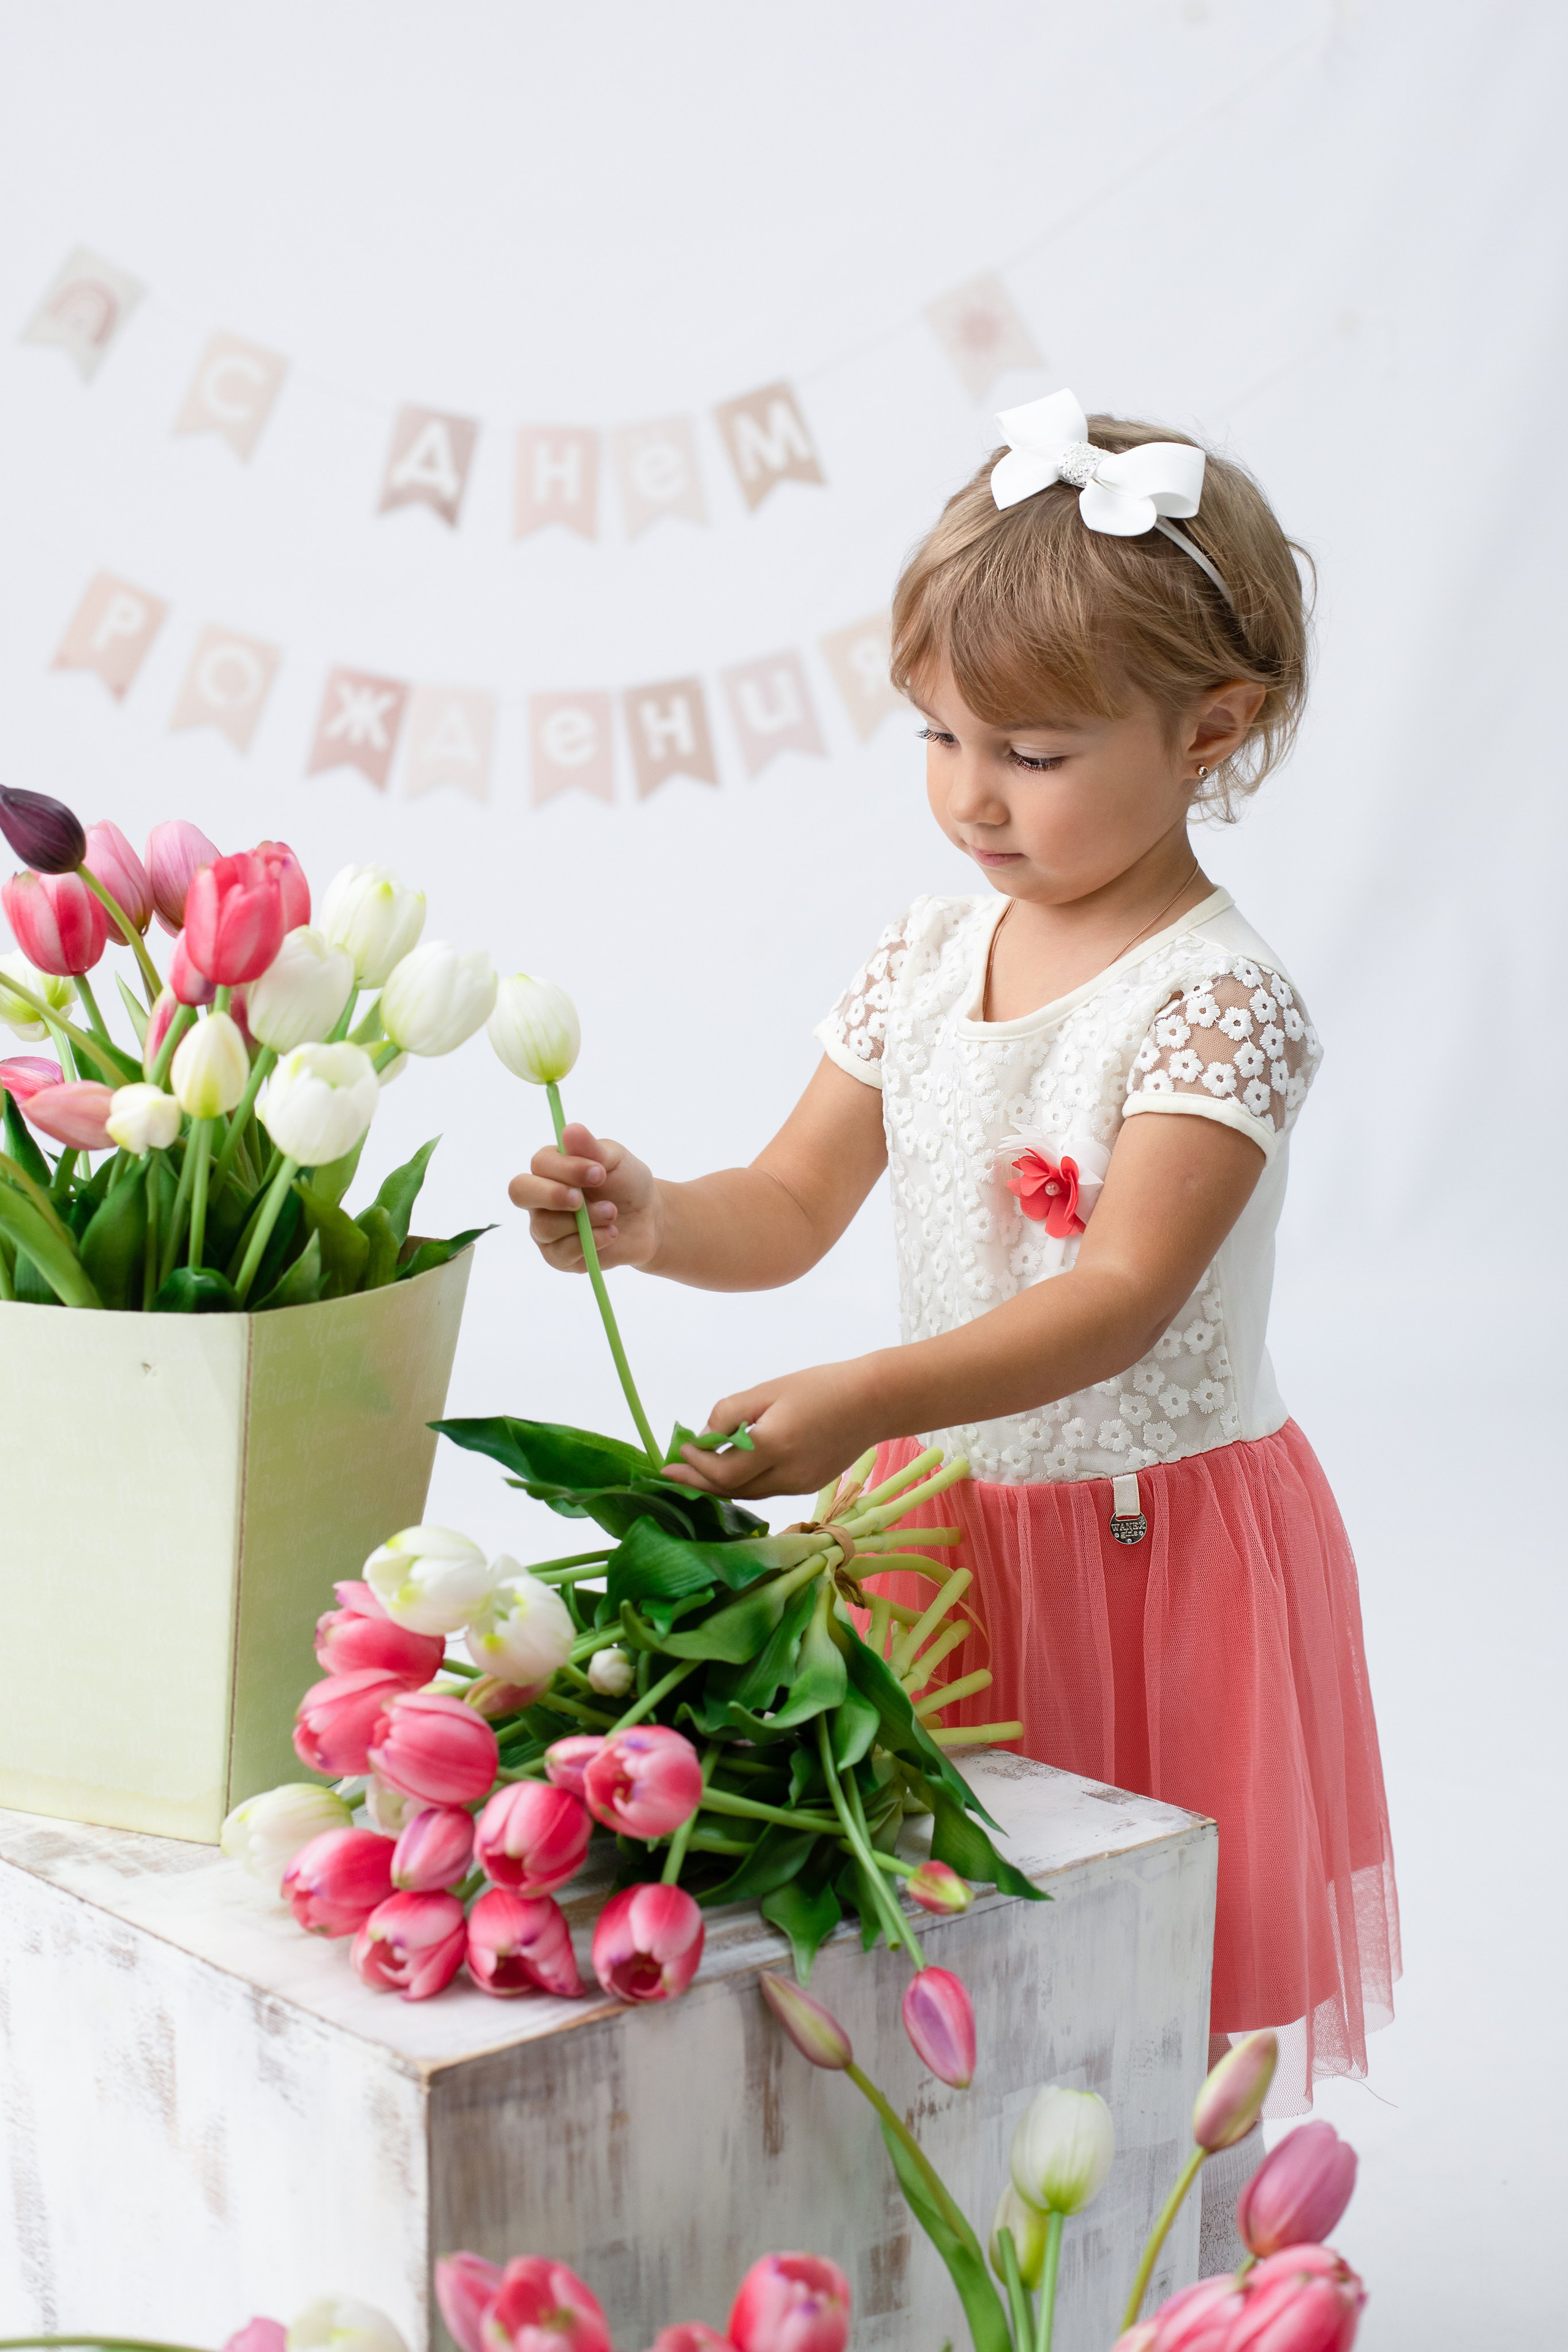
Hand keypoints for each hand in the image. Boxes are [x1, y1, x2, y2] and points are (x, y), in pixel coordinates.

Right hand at [507, 1120, 661, 1272]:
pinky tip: (610, 1233)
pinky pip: (560, 1252)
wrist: (647, 1219)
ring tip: (612, 1213)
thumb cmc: (627, 1183)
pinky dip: (590, 1242)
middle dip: (551, 1195)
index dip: (565, 1169)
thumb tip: (569, 1130)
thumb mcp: (616, 1159)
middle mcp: (540, 1197)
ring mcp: (545, 1228)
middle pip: (519, 1192)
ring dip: (585, 1221)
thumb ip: (592, 1147)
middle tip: (580, 1199)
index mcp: (551, 1168)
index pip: (539, 1164)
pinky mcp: (557, 1255)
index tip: (599, 1172)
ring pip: (544, 1226)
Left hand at [662, 1357, 886, 1500]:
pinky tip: (732, 1469)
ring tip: (695, 1472)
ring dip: (719, 1485)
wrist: (874, 1402)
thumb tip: (705, 1437)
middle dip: (699, 1482)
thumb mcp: (769, 1390)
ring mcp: (799, 1485)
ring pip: (748, 1493)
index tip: (681, 1448)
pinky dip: (744, 1482)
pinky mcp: (808, 1487)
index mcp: (775, 1445)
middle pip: (731, 1490)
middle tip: (672, 1472)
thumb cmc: (821, 1386)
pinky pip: (767, 1489)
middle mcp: (787, 1474)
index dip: (696, 1465)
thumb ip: (732, 1413)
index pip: (722, 1472)